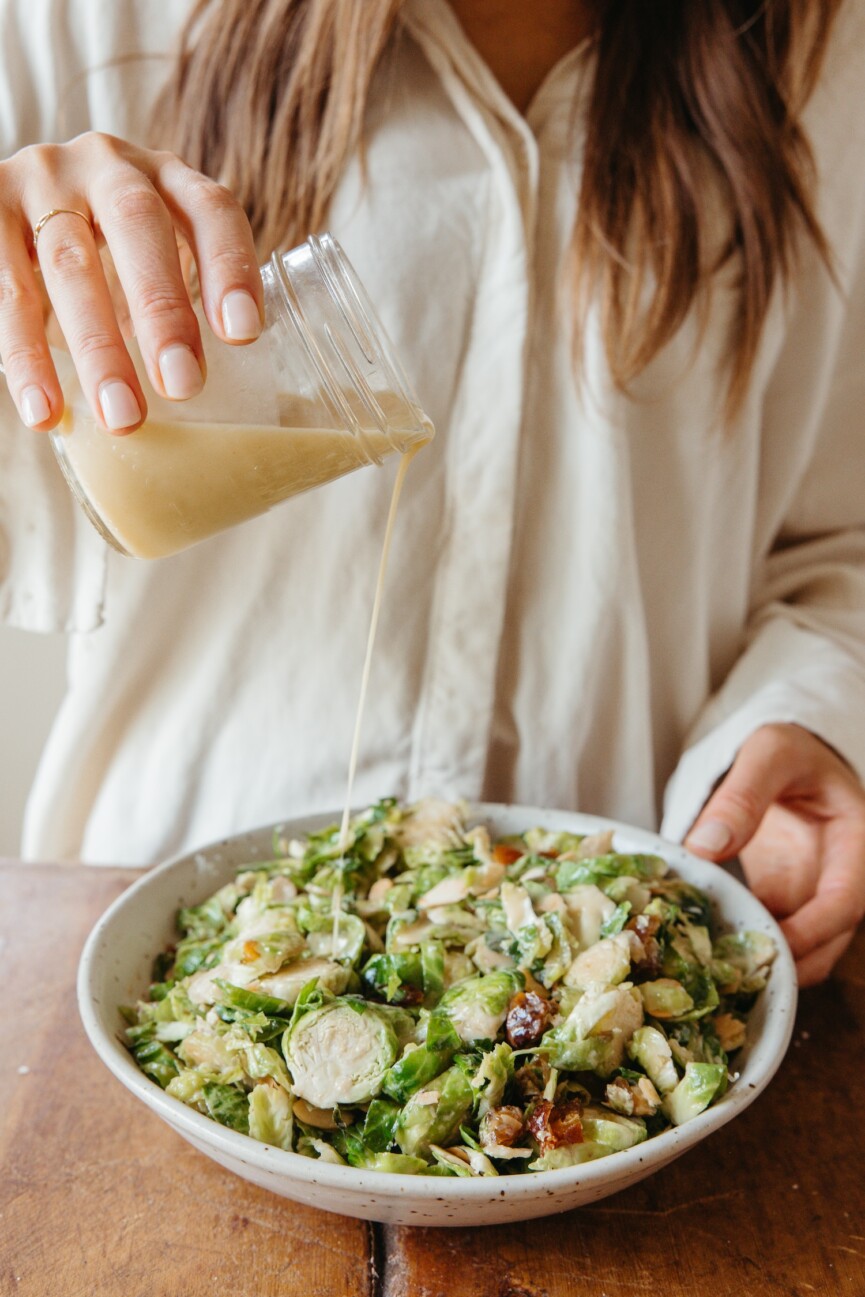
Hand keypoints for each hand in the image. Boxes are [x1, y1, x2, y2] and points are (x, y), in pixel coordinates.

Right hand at [0, 132, 262, 432]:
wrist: (18, 220)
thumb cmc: (107, 260)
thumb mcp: (151, 264)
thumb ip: (183, 306)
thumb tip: (226, 411)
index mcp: (165, 177)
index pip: (210, 209)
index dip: (230, 266)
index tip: (243, 334)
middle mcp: (104, 165)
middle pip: (138, 225)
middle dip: (163, 309)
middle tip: (183, 385)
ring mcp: (40, 181)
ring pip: (67, 263)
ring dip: (97, 347)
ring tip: (122, 417)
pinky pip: (4, 288)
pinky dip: (24, 357)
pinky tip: (45, 411)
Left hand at [684, 723, 864, 986]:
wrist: (789, 755)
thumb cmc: (790, 747)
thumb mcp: (768, 754)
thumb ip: (741, 795)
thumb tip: (704, 846)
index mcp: (856, 841)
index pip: (846, 901)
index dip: (814, 931)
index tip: (775, 945)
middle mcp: (842, 875)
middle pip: (827, 939)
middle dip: (788, 963)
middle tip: (734, 975)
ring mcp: (813, 891)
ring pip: (800, 945)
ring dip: (763, 960)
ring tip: (715, 971)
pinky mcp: (786, 898)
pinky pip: (770, 930)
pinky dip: (743, 942)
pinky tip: (706, 949)